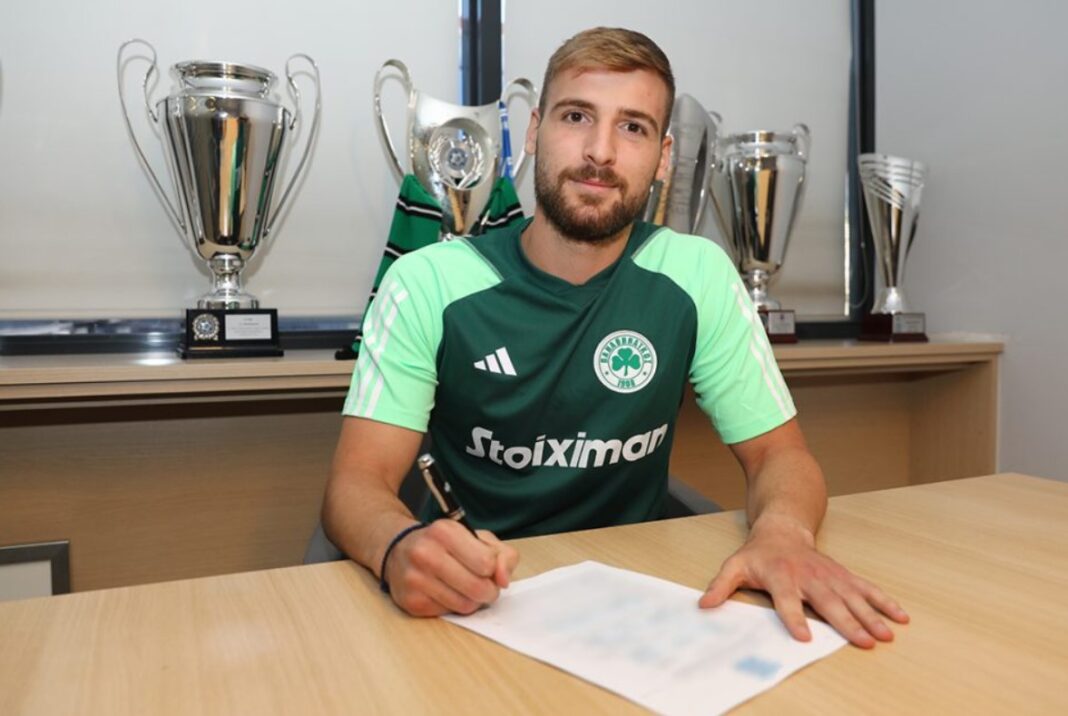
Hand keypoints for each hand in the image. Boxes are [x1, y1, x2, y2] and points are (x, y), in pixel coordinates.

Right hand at [385, 519, 518, 616]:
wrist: (398, 550)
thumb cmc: (443, 544)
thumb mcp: (474, 537)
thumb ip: (501, 554)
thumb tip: (503, 580)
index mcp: (444, 531)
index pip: (486, 562)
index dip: (493, 569)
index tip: (486, 567)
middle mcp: (426, 553)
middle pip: (477, 587)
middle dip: (488, 591)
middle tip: (484, 586)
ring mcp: (415, 579)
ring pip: (465, 605)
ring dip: (472, 601)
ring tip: (465, 588)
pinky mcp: (411, 601)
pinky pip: (448, 613)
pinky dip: (454, 606)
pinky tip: (446, 593)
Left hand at [697, 517, 908, 647]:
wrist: (782, 527)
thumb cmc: (757, 553)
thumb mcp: (734, 566)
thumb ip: (720, 586)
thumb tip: (704, 606)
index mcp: (780, 576)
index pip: (787, 600)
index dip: (794, 617)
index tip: (804, 637)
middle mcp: (808, 576)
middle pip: (828, 601)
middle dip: (847, 622)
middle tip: (865, 642)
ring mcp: (829, 575)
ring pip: (852, 596)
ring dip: (871, 615)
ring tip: (886, 634)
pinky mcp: (842, 574)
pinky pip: (866, 588)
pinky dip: (884, 601)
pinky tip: (900, 616)